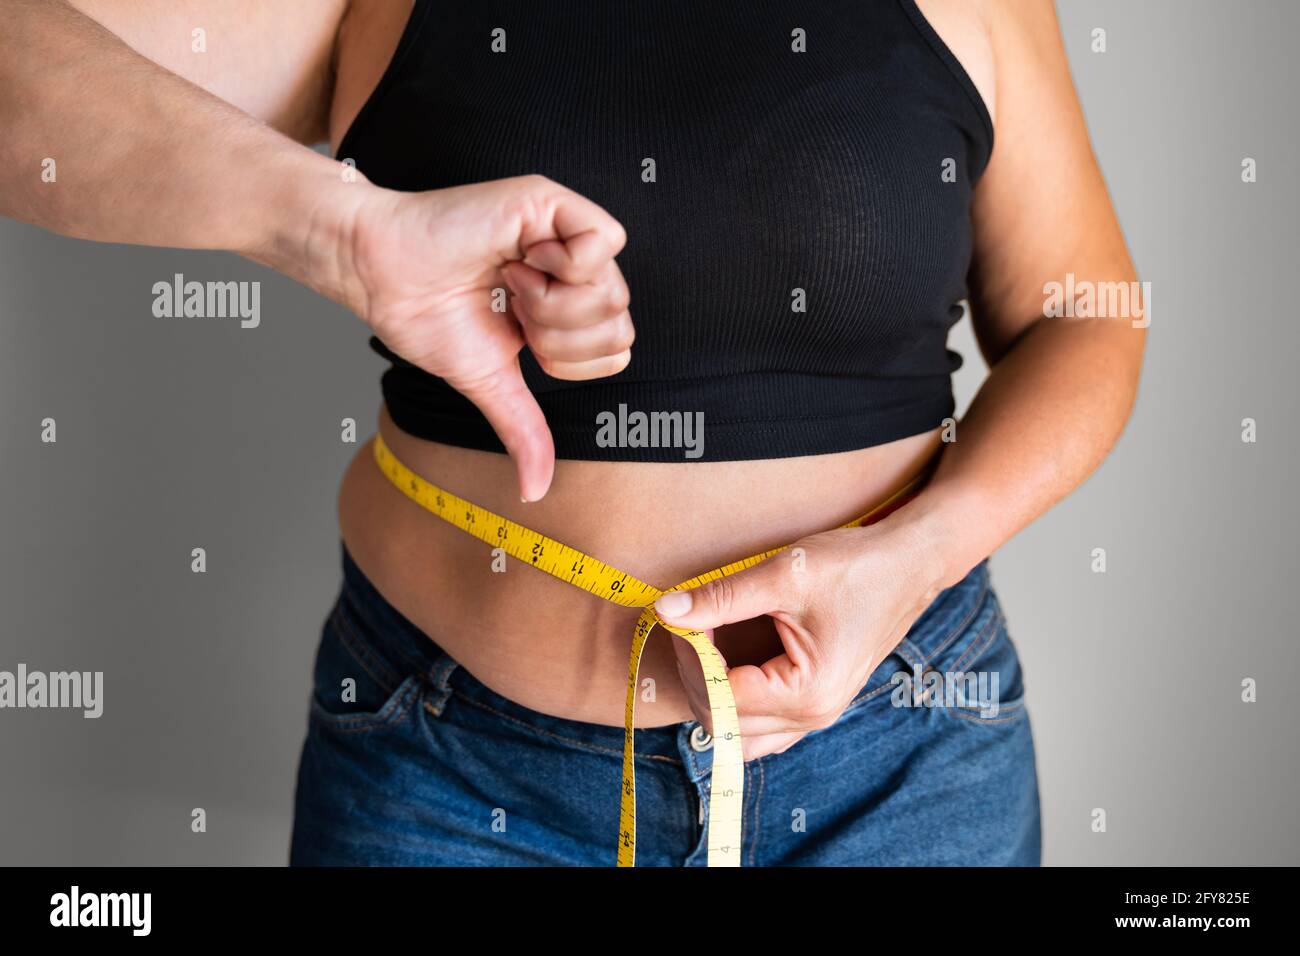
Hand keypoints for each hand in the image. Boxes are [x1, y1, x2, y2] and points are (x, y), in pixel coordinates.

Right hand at [343, 175, 630, 501]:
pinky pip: (604, 241)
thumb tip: (535, 492)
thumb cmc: (425, 316)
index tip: (521, 338)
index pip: (616, 348)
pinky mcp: (553, 201)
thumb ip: (524, 429)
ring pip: (614, 291)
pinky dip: (562, 265)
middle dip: (561, 337)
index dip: (572, 359)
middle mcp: (573, 268)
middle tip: (513, 312)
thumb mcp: (490, 383)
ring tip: (509, 283)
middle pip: (621, 324)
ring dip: (553, 304)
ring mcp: (566, 233)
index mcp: (566, 305)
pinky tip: (520, 258)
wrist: (381, 276)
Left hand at [655, 520, 943, 759]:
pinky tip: (729, 659)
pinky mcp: (817, 703)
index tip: (685, 616)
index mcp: (806, 692)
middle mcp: (813, 716)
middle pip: (723, 723)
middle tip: (692, 624)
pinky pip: (762, 725)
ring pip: (740, 734)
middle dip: (697, 675)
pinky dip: (736, 701)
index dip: (692, 658)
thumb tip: (667, 611)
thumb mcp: (784, 576)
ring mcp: (817, 715)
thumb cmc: (855, 566)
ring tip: (708, 642)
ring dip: (713, 694)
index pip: (720, 696)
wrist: (910, 564)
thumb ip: (721, 598)